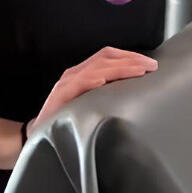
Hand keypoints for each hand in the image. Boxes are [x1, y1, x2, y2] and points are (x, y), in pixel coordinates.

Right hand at [29, 46, 157, 135]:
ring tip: (139, 71)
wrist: (39, 135)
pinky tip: (107, 81)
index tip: (149, 64)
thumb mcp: (90, 104)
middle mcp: (74, 74)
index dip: (129, 56)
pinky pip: (79, 83)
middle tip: (151, 66)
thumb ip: (106, 96)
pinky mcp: (60, 96)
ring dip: (120, 68)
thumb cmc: (68, 122)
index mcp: (82, 73)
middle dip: (131, 59)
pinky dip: (93, 79)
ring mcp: (66, 83)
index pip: (107, 56)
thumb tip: (134, 95)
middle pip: (105, 57)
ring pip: (96, 68)